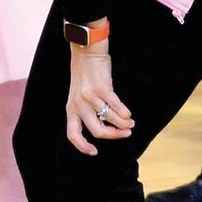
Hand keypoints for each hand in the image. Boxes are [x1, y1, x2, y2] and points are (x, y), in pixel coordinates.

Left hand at [64, 35, 133, 154]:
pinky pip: (115, 106)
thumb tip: (104, 125)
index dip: (83, 146)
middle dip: (114, 135)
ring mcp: (89, 97)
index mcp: (71, 109)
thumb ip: (86, 109)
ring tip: (131, 123)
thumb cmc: (85, 73)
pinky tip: (128, 114)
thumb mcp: (78, 94)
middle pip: (97, 130)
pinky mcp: (101, 88)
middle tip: (126, 133)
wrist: (86, 50)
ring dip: (123, 124)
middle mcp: (78, 105)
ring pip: (109, 119)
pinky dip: (124, 112)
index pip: (73, 135)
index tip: (95, 151)